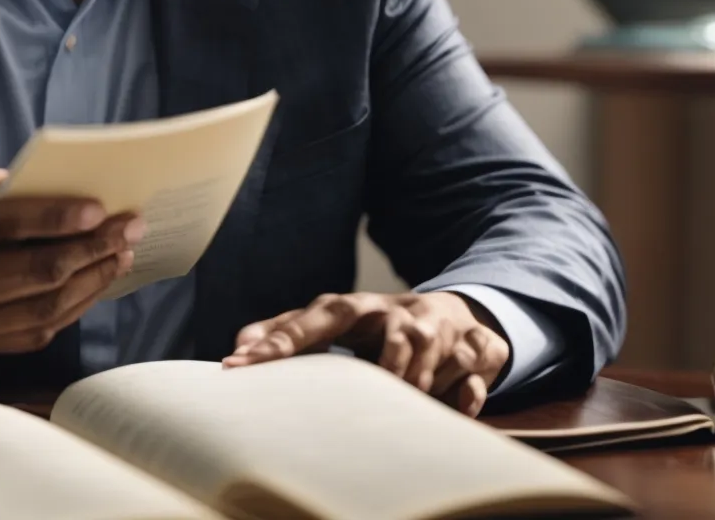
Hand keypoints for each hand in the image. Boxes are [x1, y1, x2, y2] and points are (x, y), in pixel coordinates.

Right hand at [0, 161, 142, 353]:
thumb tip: (42, 185)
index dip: (46, 218)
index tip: (96, 208)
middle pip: (26, 274)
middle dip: (88, 249)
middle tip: (129, 226)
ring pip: (38, 309)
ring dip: (90, 281)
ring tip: (122, 253)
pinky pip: (31, 334)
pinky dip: (70, 309)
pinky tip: (94, 283)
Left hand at [223, 291, 510, 415]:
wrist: (451, 312)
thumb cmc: (377, 325)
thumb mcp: (334, 323)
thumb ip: (286, 331)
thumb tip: (236, 349)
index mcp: (357, 307)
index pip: (316, 318)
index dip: (279, 341)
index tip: (239, 364)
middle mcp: (400, 313)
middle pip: (394, 335)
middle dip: (388, 365)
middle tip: (379, 388)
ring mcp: (443, 328)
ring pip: (435, 354)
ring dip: (424, 381)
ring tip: (414, 396)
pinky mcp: (477, 347)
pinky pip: (474, 374)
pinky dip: (468, 394)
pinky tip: (459, 406)